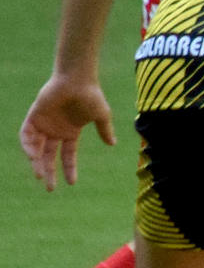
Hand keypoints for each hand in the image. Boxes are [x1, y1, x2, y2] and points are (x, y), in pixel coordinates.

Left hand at [19, 75, 116, 191]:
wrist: (77, 79)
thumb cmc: (91, 95)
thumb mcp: (102, 116)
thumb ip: (105, 130)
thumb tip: (112, 144)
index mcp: (71, 133)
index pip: (67, 155)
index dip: (69, 169)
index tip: (72, 183)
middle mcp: (56, 131)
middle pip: (49, 156)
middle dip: (48, 172)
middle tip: (49, 187)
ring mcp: (44, 124)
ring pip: (37, 148)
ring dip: (37, 162)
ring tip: (39, 174)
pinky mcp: (34, 116)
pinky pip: (27, 135)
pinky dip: (28, 146)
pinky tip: (33, 155)